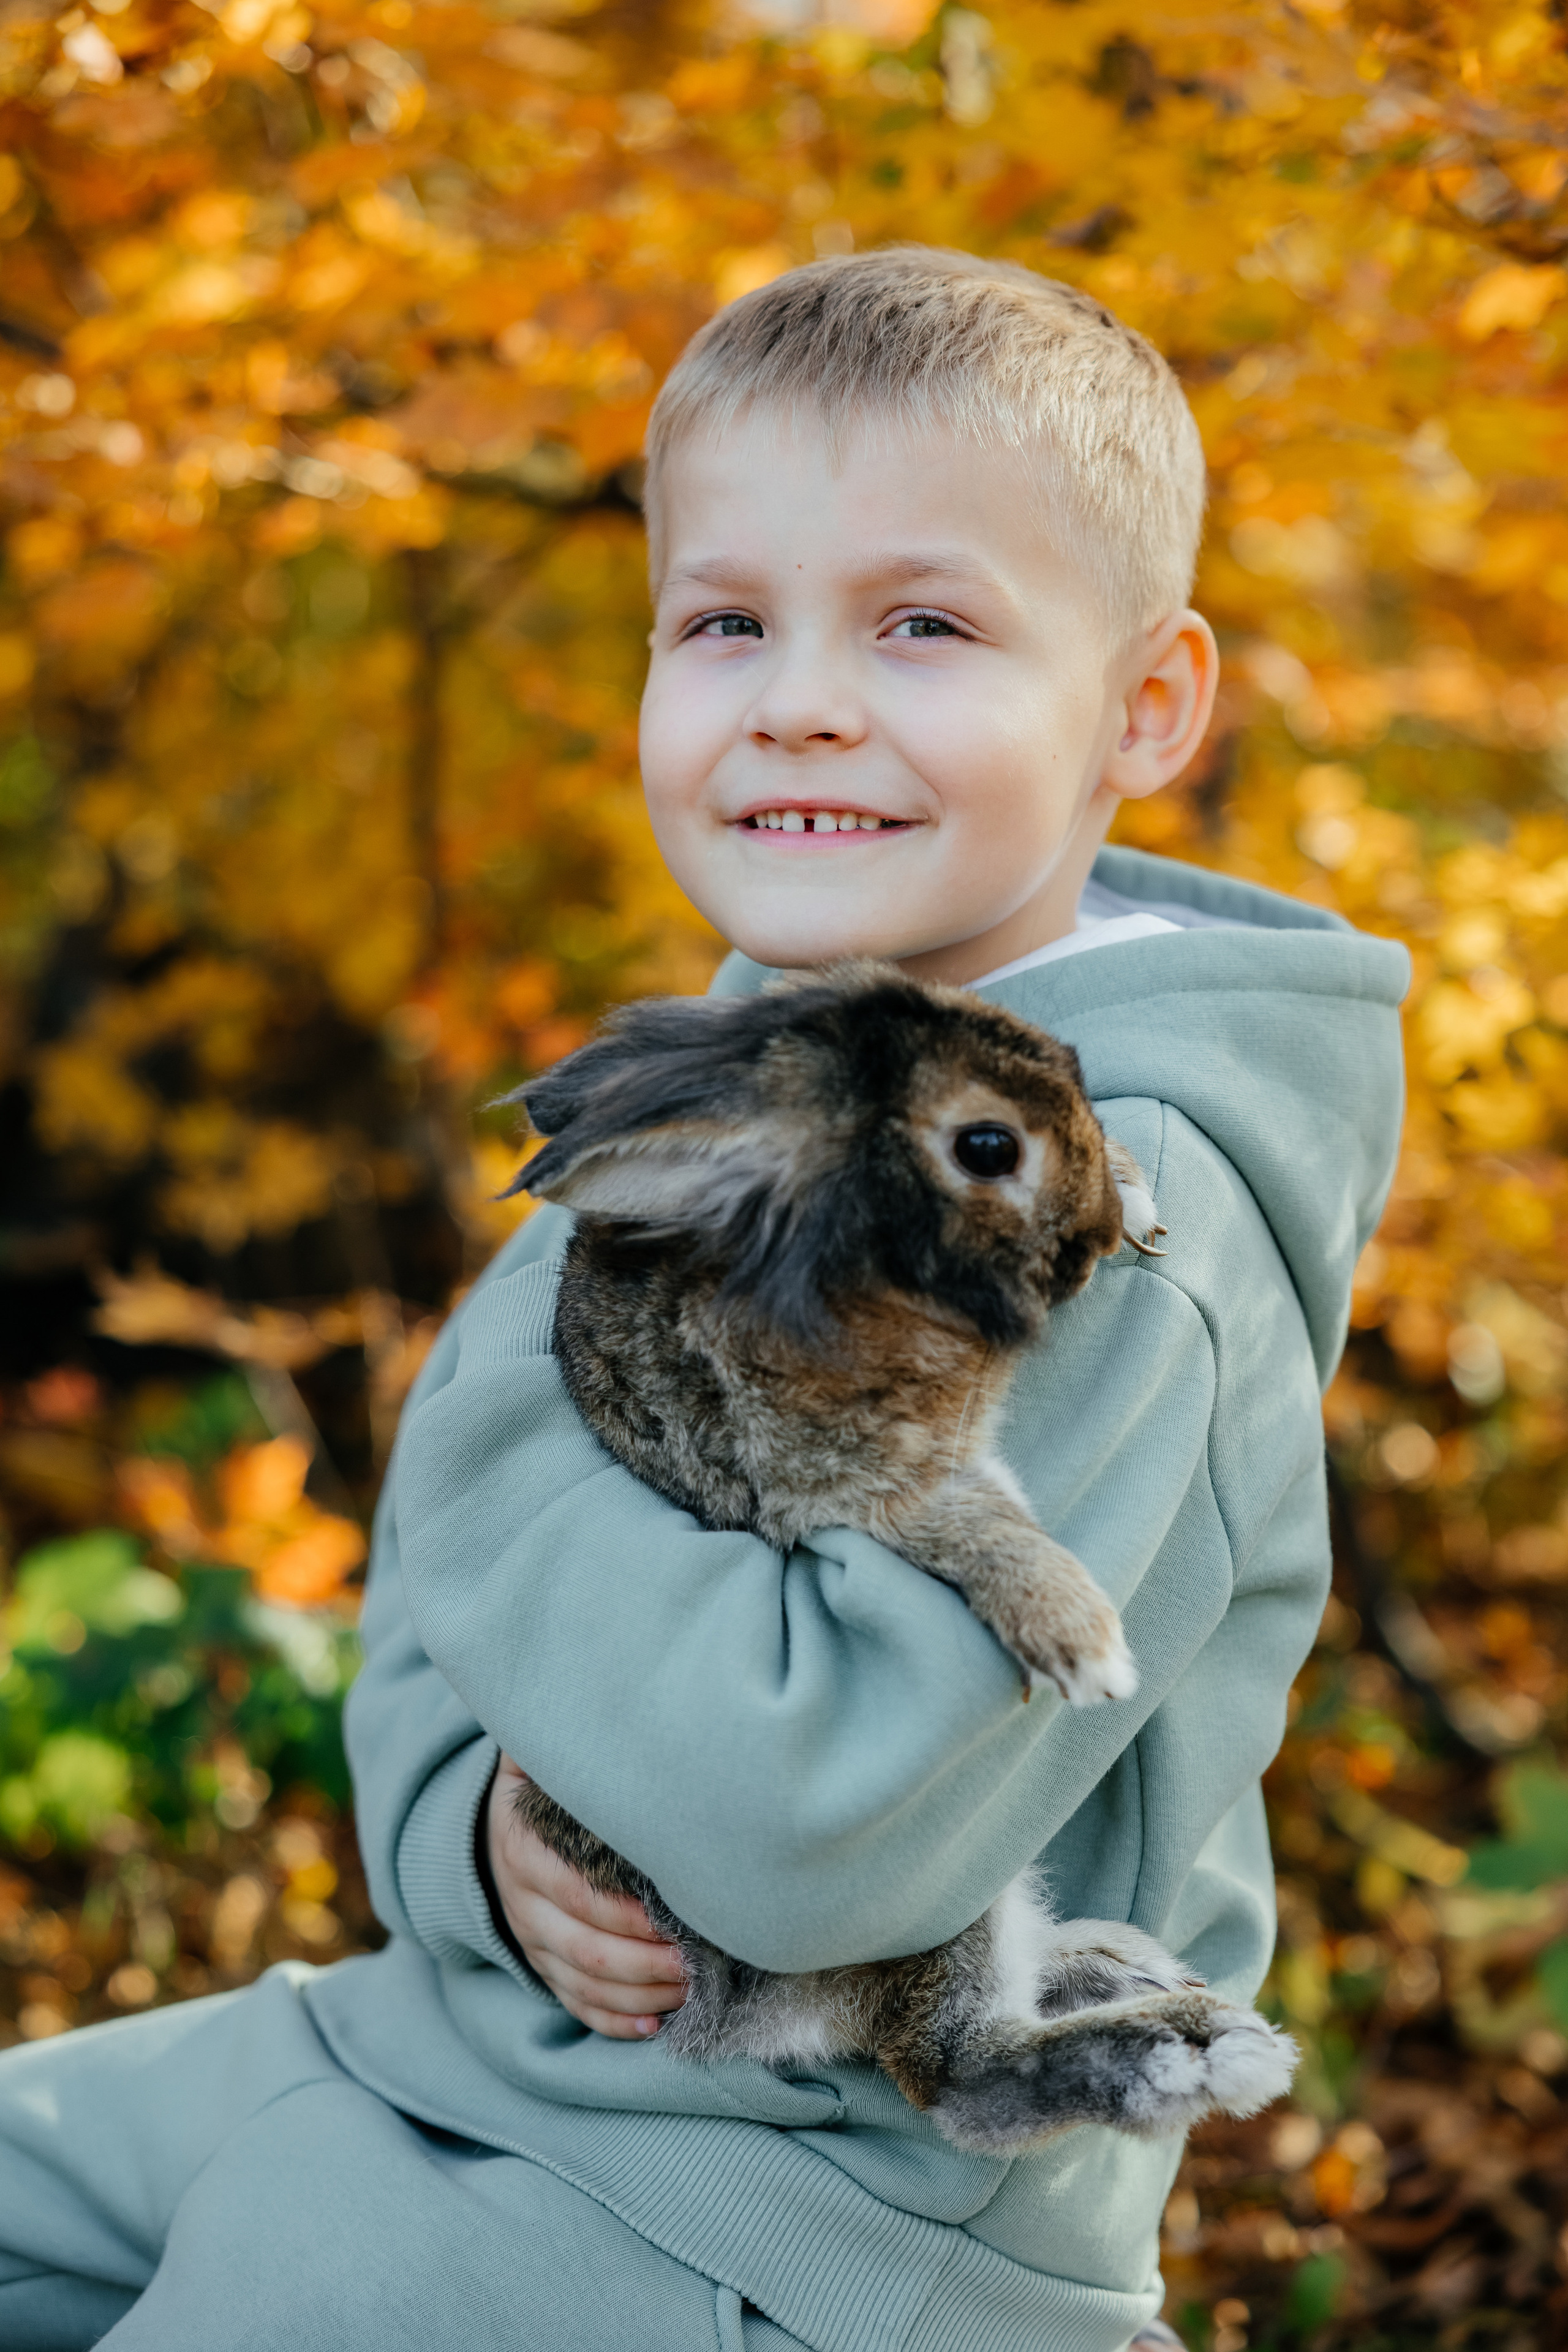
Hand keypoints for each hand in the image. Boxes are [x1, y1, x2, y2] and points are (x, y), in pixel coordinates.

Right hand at [484, 1752, 686, 2039]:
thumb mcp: (532, 1761)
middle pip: (585, 1949)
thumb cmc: (536, 1791)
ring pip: (584, 1984)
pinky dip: (615, 2021)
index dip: (624, 1913)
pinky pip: (576, 2006)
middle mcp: (523, 1905)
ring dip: (641, 1992)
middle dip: (644, 1960)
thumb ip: (555, 1744)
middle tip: (697, 1959)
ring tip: (692, 1986)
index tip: (671, 1914)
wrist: (486, 1834)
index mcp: (523, 1853)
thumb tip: (590, 1707)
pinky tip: (656, 2024)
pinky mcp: (543, 1969)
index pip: (575, 1894)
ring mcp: (532, 1944)